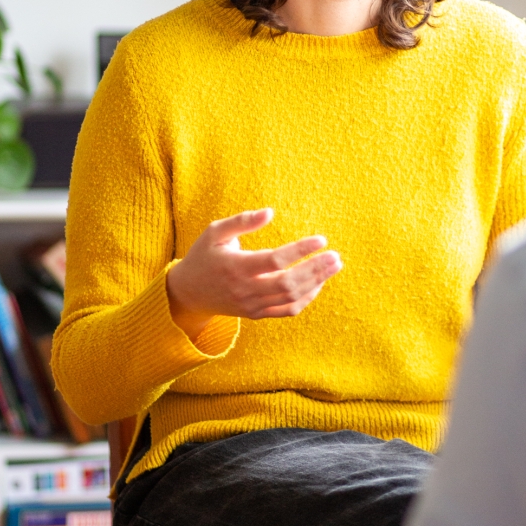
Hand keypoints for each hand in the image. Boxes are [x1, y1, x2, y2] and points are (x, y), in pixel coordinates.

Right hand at [166, 208, 341, 340]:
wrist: (189, 292)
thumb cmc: (204, 255)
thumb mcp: (215, 232)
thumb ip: (242, 221)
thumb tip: (270, 212)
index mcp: (236, 266)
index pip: (275, 260)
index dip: (300, 250)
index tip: (320, 240)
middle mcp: (245, 289)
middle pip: (288, 283)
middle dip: (316, 270)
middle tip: (336, 256)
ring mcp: (252, 305)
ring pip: (291, 298)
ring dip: (316, 283)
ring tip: (334, 266)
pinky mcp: (256, 314)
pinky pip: (287, 310)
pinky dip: (306, 299)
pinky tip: (318, 283)